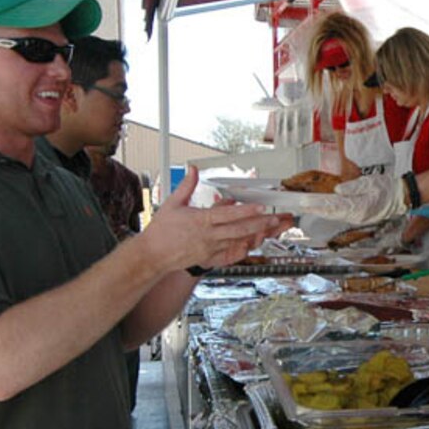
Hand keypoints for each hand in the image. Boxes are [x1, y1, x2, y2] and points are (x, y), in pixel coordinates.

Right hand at [142, 168, 284, 270]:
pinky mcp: (209, 259)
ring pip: (238, 242)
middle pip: (240, 230)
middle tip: (276, 219)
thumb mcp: (173, 203)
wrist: (152, 255)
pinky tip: (253, 244)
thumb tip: (194, 170)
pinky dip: (243, 249)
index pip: (229, 215)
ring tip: (271, 229)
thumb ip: (187, 186)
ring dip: (256, 236)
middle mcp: (208, 237)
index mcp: (201, 221)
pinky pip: (230, 255)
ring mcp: (210, 249)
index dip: (247, 211)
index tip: (262, 207)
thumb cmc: (161, 231)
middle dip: (260, 224)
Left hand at [307, 175, 408, 225]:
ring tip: (308, 207)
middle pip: (331, 213)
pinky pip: (341, 215)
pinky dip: (330, 211)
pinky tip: (323, 208)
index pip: (333, 206)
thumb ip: (353, 187)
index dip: (317, 204)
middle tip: (300, 205)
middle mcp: (356, 216)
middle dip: (315, 209)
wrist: (400, 197)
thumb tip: (337, 190)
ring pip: (335, 215)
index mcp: (359, 208)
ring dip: (321, 211)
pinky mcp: (359, 216)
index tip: (305, 202)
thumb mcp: (370, 183)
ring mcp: (357, 218)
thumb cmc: (387, 188)